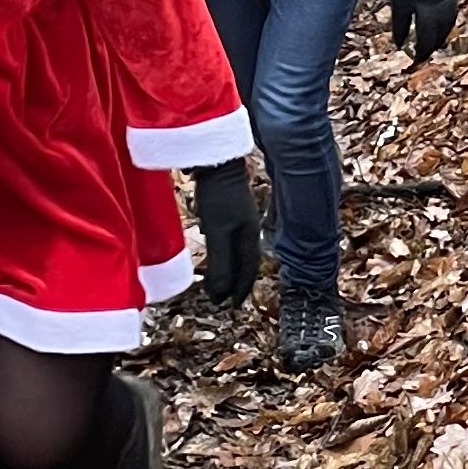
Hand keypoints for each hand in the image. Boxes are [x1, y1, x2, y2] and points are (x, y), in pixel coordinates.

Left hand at [192, 159, 260, 303]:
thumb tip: (221, 293)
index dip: (240, 290)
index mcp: (251, 237)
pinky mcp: (230, 210)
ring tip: (218, 282)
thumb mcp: (218, 232)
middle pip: (245, 263)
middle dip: (235, 283)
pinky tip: (216, 252)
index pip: (248, 271)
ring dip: (229, 269)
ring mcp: (241, 219)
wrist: (217, 162)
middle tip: (223, 300)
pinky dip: (224, 254)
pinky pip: (230, 240)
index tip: (231, 306)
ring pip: (237, 252)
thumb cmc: (218, 196)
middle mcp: (250, 230)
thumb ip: (221, 262)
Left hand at [389, 0, 457, 60]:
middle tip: (421, 55)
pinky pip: (450, 23)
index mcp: (429, 21)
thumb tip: (399, 45)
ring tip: (430, 45)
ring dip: (437, 40)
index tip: (414, 59)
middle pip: (437, 41)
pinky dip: (443, 30)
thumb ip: (400, 27)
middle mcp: (443, 19)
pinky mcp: (453, 1)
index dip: (420, 53)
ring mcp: (450, 10)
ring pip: (446, 33)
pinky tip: (438, 29)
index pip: (426, 44)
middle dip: (429, 49)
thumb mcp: (400, 6)